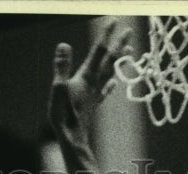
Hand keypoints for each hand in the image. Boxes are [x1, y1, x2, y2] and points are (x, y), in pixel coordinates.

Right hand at [48, 20, 132, 142]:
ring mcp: (95, 94)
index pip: (98, 51)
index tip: (114, 20)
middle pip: (110, 60)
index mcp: (86, 77)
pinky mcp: (93, 105)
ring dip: (119, 61)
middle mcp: (94, 83)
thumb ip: (61, 66)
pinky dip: (111, 83)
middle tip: (129, 31)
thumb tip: (64, 44)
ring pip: (110, 73)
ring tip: (129, 52)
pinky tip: (114, 82)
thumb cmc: (63, 117)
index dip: (106, 35)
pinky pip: (105, 91)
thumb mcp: (58, 89)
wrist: (72, 140)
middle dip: (119, 44)